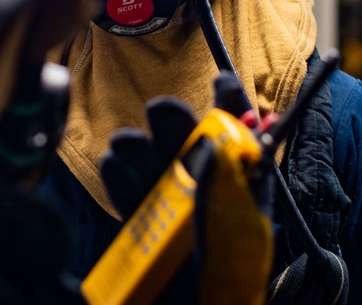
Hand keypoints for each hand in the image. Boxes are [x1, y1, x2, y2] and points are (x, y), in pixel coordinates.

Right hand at [99, 70, 249, 219]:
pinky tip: (119, 171)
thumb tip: (224, 137)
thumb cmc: (231, 278)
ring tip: (131, 147)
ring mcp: (165, 197)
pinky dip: (116, 173)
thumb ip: (232, 182)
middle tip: (163, 112)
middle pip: (180, 131)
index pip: (234, 128)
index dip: (229, 99)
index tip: (221, 82)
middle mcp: (198, 182)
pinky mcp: (137, 215)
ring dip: (134, 143)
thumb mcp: (245, 225)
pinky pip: (119, 181)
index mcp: (235, 180)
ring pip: (141, 150)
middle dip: (170, 116)